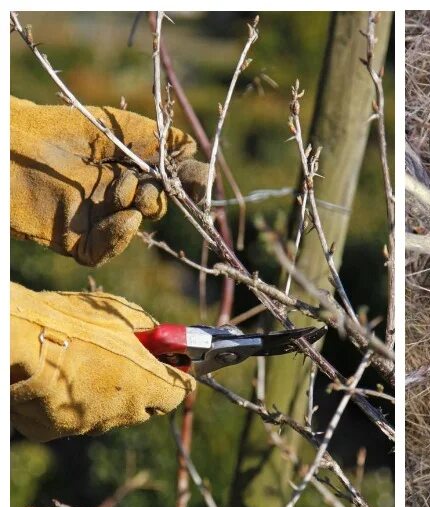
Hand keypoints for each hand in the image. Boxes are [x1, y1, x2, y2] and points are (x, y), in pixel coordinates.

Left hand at [10, 96, 208, 265]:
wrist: (7, 149)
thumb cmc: (52, 129)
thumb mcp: (109, 126)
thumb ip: (151, 137)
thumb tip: (192, 148)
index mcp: (122, 165)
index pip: (165, 178)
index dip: (185, 180)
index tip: (201, 180)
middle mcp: (111, 192)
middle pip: (156, 203)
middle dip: (162, 195)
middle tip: (151, 185)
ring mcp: (94, 216)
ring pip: (136, 224)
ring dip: (140, 208)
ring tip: (125, 192)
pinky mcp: (74, 238)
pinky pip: (105, 249)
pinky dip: (120, 237)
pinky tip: (124, 218)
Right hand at [10, 282, 194, 441]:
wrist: (16, 341)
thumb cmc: (72, 323)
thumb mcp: (122, 316)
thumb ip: (148, 331)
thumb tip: (159, 336)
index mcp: (146, 385)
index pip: (178, 394)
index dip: (177, 378)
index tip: (173, 366)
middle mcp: (122, 413)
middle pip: (146, 407)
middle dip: (143, 388)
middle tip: (130, 363)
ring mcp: (88, 425)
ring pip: (107, 415)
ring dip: (105, 396)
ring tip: (84, 366)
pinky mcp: (53, 431)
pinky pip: (71, 418)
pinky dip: (69, 403)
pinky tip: (55, 380)